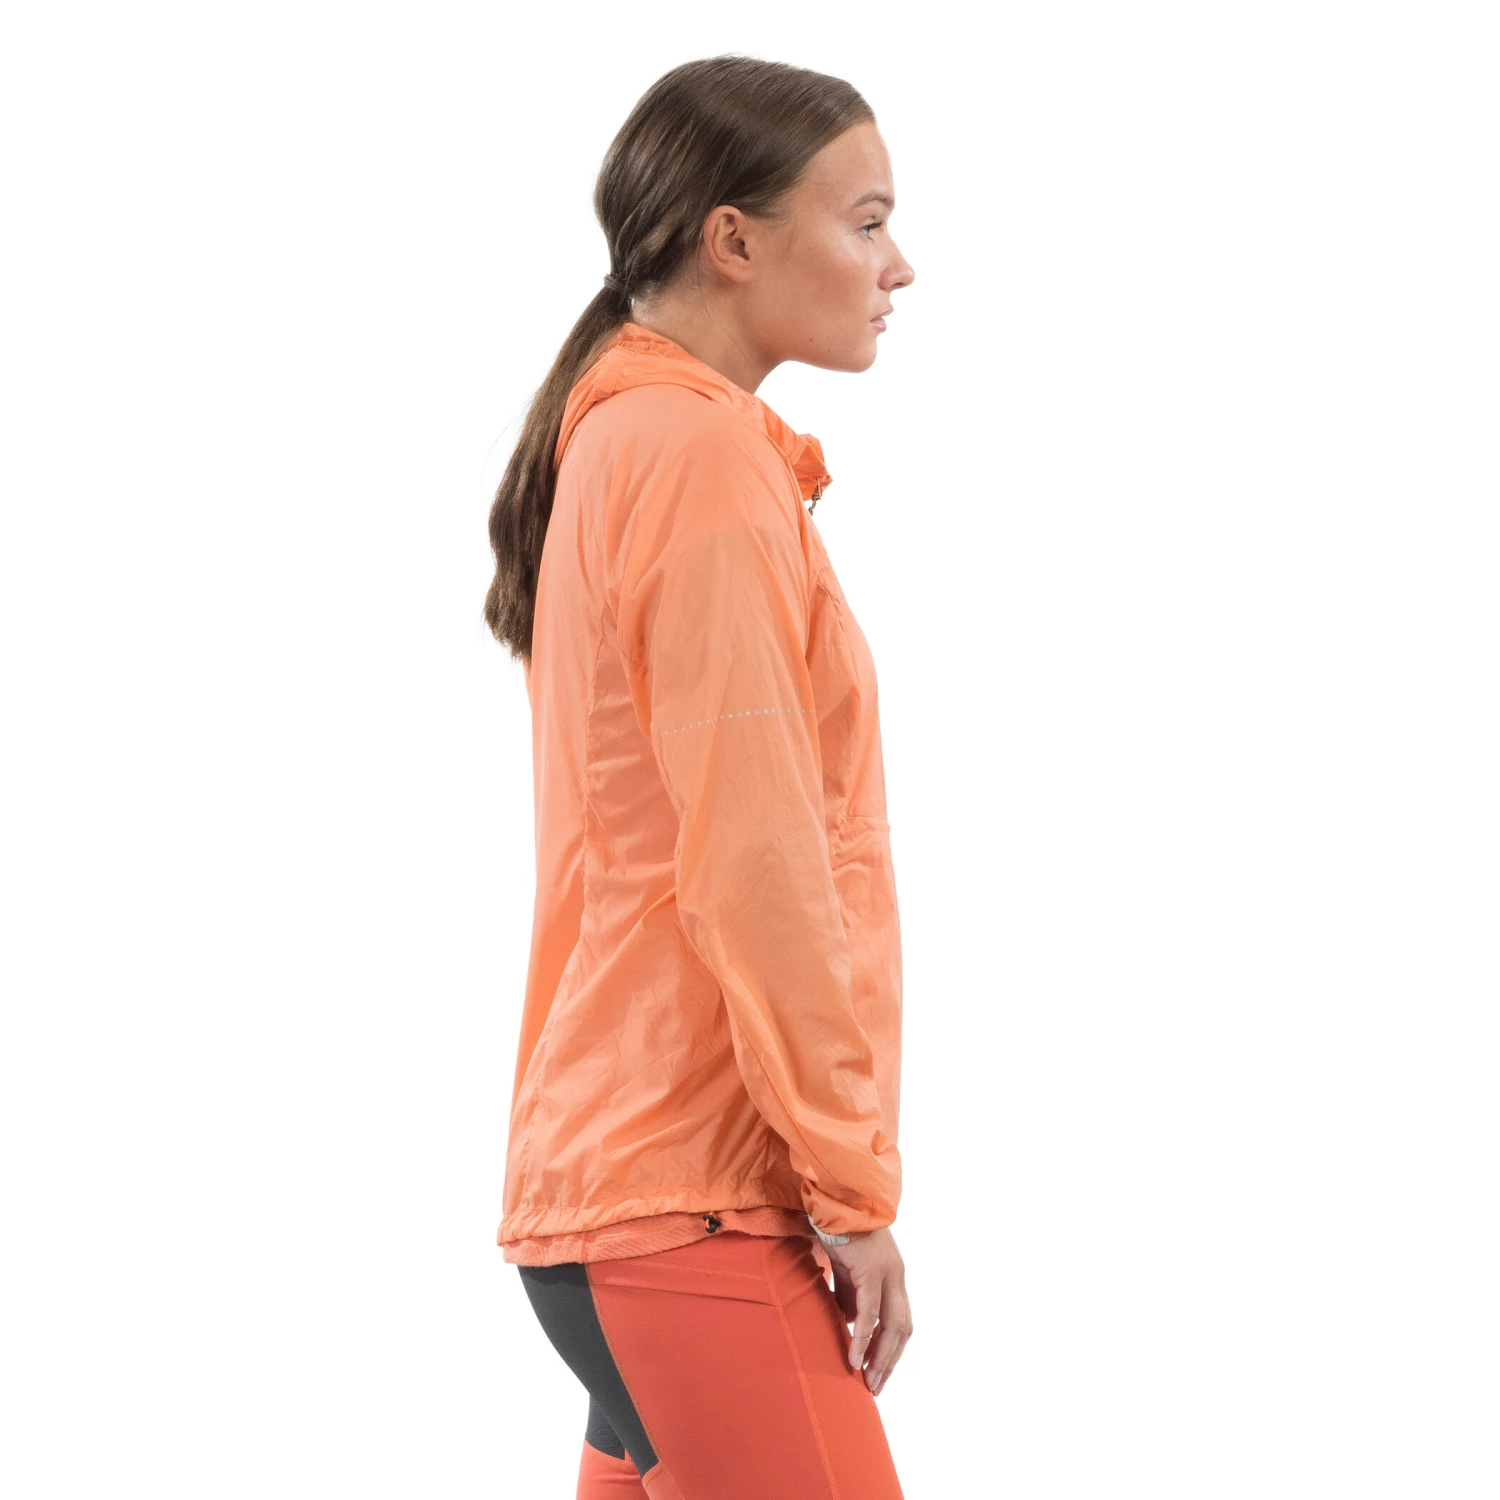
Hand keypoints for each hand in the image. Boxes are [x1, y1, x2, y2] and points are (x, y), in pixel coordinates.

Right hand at [823, 1225, 912, 1396]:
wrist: (835, 1197)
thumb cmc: (837, 1228)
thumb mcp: (846, 1268)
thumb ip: (850, 1293)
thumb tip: (849, 1321)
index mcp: (892, 1275)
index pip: (899, 1321)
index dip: (890, 1349)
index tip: (877, 1373)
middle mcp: (895, 1276)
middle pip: (902, 1329)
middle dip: (889, 1361)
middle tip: (875, 1387)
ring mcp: (887, 1272)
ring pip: (892, 1325)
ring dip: (881, 1357)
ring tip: (868, 1381)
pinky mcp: (871, 1269)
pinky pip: (869, 1312)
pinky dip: (864, 1337)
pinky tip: (855, 1357)